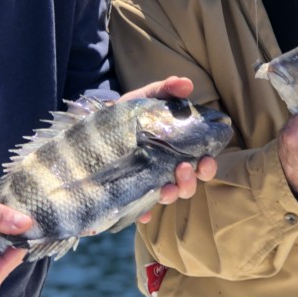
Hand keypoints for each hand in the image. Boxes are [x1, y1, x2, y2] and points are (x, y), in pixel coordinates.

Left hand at [119, 75, 218, 221]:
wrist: (89, 130)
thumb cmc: (124, 116)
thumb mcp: (142, 99)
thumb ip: (164, 90)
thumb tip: (187, 83)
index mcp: (175, 152)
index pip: (200, 164)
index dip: (208, 165)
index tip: (206, 159)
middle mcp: (165, 172)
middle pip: (188, 185)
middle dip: (191, 182)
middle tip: (184, 169)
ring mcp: (146, 185)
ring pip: (167, 198)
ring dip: (172, 195)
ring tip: (166, 187)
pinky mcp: (126, 196)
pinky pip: (137, 210)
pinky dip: (142, 213)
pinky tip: (143, 213)